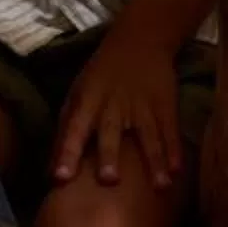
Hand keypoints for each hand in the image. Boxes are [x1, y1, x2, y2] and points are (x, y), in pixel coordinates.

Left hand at [53, 28, 186, 190]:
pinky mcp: (165, 104)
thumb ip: (65, 130)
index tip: (60, 177)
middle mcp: (113, 106)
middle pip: (111, 132)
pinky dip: (174, 149)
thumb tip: (49, 170)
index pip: (74, 129)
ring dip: (153, 161)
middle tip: (109, 180)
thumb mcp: (78, 93)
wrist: (140, 39)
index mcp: (88, 102)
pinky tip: (178, 170)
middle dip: (109, 155)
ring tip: (160, 186)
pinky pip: (170, 129)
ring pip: (147, 135)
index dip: (66, 152)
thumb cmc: (102, 75)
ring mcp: (142, 105)